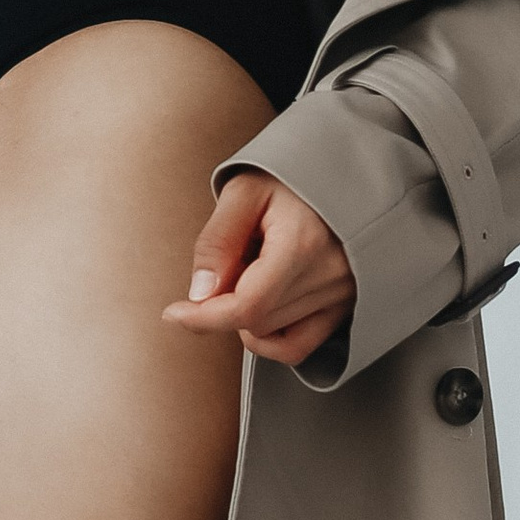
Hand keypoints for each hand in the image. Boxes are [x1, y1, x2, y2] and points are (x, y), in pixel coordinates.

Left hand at [162, 172, 354, 367]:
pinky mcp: (343, 307)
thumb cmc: (290, 177)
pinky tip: (262, 307)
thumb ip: (218, 241)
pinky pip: (296, 348)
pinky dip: (269, 338)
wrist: (339, 171)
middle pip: (254, 321)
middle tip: (233, 260)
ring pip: (270, 335)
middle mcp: (329, 275)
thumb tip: (200, 294)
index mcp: (304, 243)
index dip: (204, 317)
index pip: (248, 306)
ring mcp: (340, 295)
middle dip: (225, 302)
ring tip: (258, 266)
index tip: (175, 313)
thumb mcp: (243, 192)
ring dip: (248, 312)